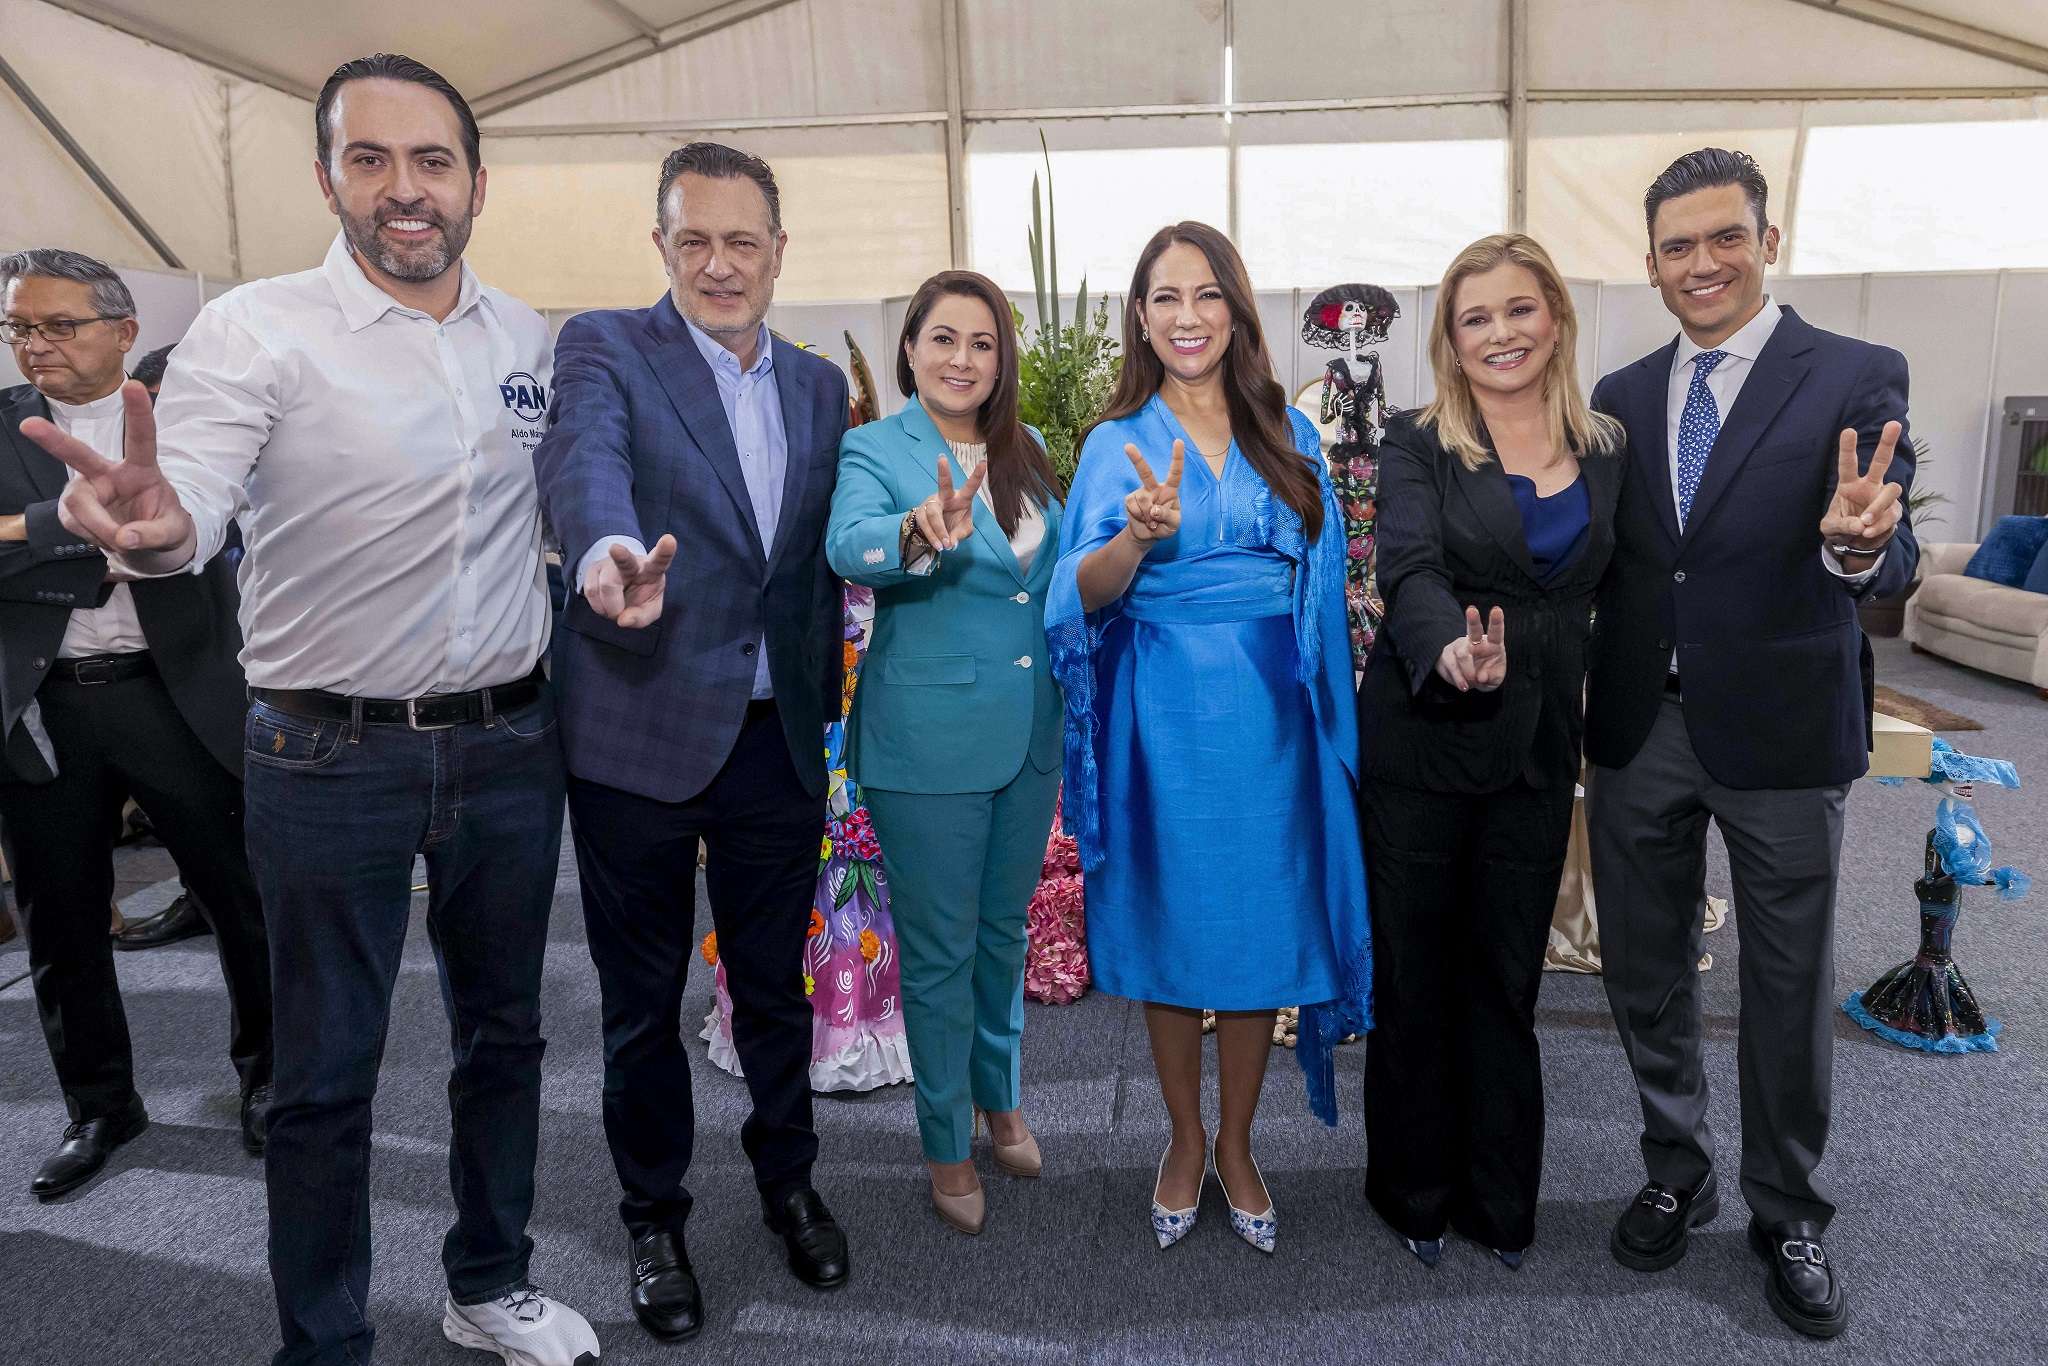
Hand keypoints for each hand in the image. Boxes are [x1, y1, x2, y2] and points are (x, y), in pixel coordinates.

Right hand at [18, 381, 193, 557]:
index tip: (133, 385)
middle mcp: (108, 473)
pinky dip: (94, 537)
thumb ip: (155, 534)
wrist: (146, 543)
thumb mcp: (174, 532)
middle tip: (28, 425)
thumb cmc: (162, 524)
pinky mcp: (72, 509)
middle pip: (79, 454)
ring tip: (122, 541)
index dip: (138, 412)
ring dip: (99, 527)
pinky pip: (74, 523)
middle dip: (53, 440)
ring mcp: (86, 489)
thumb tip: (124, 538)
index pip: (140, 438)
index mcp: (141, 468)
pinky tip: (107, 538)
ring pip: (78, 504)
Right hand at [584, 533, 676, 628]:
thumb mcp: (649, 610)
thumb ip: (641, 618)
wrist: (620, 590)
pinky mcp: (593, 569)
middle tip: (615, 549)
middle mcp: (632, 563)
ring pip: (606, 585)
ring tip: (615, 610)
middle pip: (626, 559)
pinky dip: (598, 606)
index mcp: (652, 570)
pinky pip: (591, 590)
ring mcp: (610, 563)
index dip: (665, 551)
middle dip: (620, 554)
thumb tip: (623, 620)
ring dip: (609, 607)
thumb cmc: (640, 597)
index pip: (660, 560)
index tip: (669, 540)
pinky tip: (605, 606)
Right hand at [912, 455, 985, 551]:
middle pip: (943, 484)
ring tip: (945, 545)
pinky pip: (925, 524)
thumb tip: (951, 542)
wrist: (935, 532)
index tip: (984, 462)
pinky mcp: (920, 512)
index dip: (977, 476)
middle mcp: (946, 496)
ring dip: (939, 530)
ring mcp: (932, 503)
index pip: (970, 487)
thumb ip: (961, 534)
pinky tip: (938, 545)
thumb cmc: (954, 525)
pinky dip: (933, 536)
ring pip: (934, 513)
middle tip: (942, 458)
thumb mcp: (963, 531)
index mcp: (961, 498)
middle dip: (943, 471)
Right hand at [1122, 440, 1183, 545]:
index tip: (1178, 441)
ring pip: (1142, 499)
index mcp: (1170, 490)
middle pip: (1145, 472)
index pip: (1175, 473)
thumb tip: (1154, 510)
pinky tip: (1143, 520)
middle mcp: (1154, 488)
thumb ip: (1167, 516)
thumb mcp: (1173, 524)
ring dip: (1147, 516)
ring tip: (1152, 522)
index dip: (1177, 457)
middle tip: (1128, 446)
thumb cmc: (1166, 526)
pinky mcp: (1130, 500)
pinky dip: (1139, 517)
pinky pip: (1133, 507)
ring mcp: (1141, 493)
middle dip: (1136, 459)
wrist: (1148, 535)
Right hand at [1434, 606, 1505, 692]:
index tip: (1497, 610)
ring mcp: (1460, 646)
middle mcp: (1475, 641)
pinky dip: (1457, 678)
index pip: (1496, 631)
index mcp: (1492, 644)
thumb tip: (1480, 676)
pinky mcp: (1448, 655)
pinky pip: (1451, 666)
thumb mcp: (1494, 680)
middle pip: (1474, 629)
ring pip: (1462, 655)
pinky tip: (1463, 686)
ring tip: (1468, 686)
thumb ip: (1491, 678)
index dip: (1496, 621)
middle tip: (1471, 610)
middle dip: (1473, 619)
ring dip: (1466, 672)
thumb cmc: (1486, 675)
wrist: (1469, 681)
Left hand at [1820, 420, 1903, 555]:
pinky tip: (1867, 532)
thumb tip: (1861, 524)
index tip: (1848, 431)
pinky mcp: (1894, 511)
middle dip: (1888, 443)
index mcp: (1849, 484)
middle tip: (1894, 424)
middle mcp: (1869, 485)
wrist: (1856, 542)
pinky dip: (1879, 525)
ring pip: (1892, 489)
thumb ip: (1841, 524)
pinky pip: (1892, 514)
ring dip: (1878, 505)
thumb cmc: (1841, 526)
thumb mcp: (1831, 527)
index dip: (1848, 448)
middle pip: (1882, 461)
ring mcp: (1883, 497)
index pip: (1848, 464)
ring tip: (1864, 521)